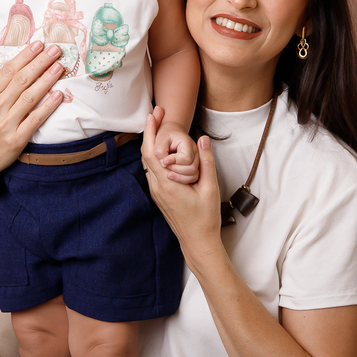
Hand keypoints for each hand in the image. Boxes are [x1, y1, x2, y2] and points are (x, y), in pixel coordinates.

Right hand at [0, 42, 66, 180]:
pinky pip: (35, 119)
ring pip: (30, 97)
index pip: (8, 71)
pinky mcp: (16, 139)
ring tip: (60, 67)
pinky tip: (59, 95)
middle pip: (21, 80)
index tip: (38, 44)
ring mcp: (6, 124)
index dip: (25, 56)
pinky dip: (47, 107)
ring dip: (46, 80)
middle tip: (55, 49)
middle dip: (40, 62)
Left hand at [142, 108, 222, 253]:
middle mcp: (157, 187)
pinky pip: (152, 171)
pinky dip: (154, 155)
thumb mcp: (210, 188)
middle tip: (156, 114)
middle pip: (145, 154)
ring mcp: (156, 192)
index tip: (153, 114)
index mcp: (167, 184)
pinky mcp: (159, 195)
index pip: (151, 152)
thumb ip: (207, 162)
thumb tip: (203, 139)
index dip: (150, 131)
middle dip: (149, 132)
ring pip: (147, 163)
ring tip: (158, 126)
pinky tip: (162, 148)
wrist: (197, 242)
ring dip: (150, 143)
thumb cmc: (206, 217)